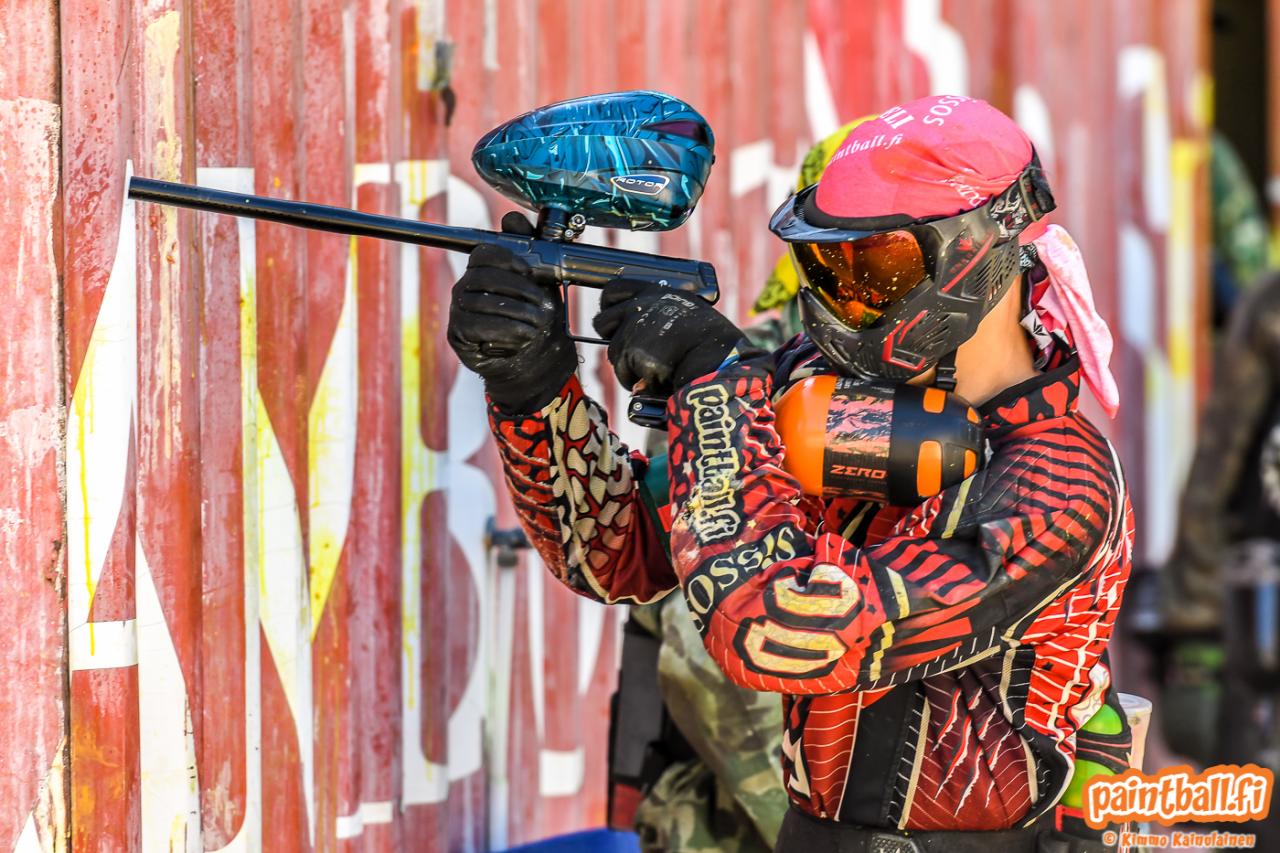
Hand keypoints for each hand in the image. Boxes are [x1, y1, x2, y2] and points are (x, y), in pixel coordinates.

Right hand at [447, 212, 576, 412]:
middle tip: (544, 304)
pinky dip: (504, 329)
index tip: (530, 272)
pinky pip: (476, 326)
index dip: (507, 259)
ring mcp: (458, 310)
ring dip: (516, 312)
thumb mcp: (541, 281)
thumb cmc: (536, 316)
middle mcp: (465, 286)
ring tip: (538, 323)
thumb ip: (531, 247)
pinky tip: (523, 335)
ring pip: (482, 302)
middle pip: (484, 276)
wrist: (535, 358)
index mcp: (483, 269)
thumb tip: (513, 218)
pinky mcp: (457, 333)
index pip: (484, 252)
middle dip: (518, 289)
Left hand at [592, 280, 744, 393]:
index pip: (614, 290)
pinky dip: (637, 380)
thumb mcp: (687, 315)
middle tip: (630, 350)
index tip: (613, 317)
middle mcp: (640, 306)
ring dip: (629, 364)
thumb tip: (640, 341)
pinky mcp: (630, 352)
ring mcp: (633, 328)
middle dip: (610, 337)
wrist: (718, 358)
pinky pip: (624, 373)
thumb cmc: (711, 342)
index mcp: (655, 292)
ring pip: (614, 352)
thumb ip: (660, 319)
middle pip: (603, 321)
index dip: (609, 306)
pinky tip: (659, 378)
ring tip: (657, 368)